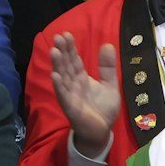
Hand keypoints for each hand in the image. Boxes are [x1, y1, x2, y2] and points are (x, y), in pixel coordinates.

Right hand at [50, 33, 119, 157]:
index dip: (70, 48)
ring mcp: (70, 95)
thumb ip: (107, 66)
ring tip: (54, 51)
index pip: (74, 60)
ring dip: (57, 65)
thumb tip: (107, 44)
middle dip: (62, 52)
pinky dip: (58, 86)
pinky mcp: (71, 108)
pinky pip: (63, 96)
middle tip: (58, 37)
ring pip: (62, 78)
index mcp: (81, 78)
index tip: (66, 34)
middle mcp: (73, 84)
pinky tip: (54, 76)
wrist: (101, 131)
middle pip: (66, 66)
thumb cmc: (103, 108)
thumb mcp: (110, 84)